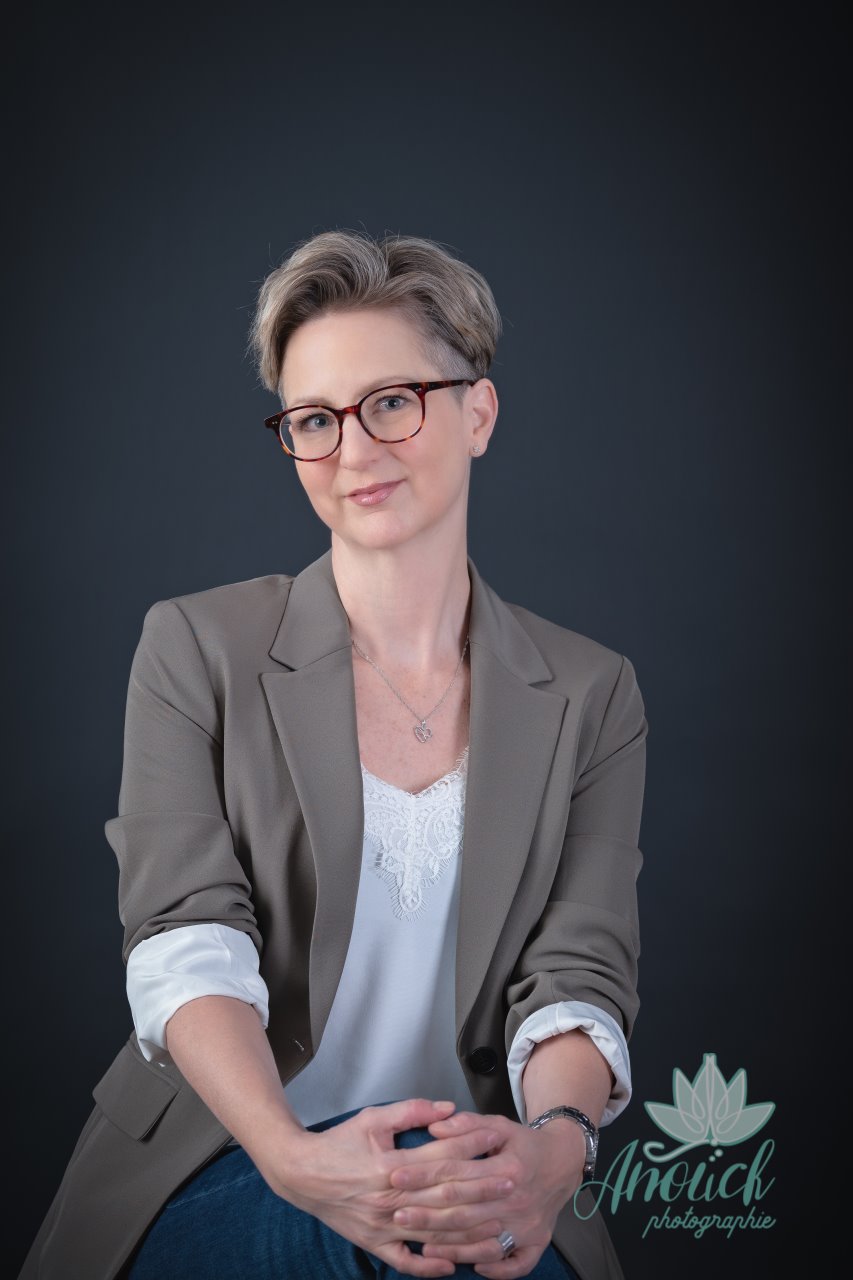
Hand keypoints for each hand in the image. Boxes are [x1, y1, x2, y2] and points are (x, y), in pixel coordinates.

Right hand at [255, 1098, 504, 1277]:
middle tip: (511, 1182)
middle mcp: (390, 1199)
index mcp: (391, 1164)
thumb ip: (411, 1111)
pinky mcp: (375, 1243)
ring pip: (433, 1231)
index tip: (497, 1142)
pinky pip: (406, 1261)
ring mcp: (383, 1226)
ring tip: (497, 1226)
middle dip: (481, 1189)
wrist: (301, 1174)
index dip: (471, 1148)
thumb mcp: (372, 1118)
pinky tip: (451, 1265)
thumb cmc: (338, 1143)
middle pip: (445, 1195)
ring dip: (467, 1230)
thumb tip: (448, 1109)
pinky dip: (429, 1265)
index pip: (441, 1157)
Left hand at [387, 1110, 585, 1277]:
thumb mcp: (499, 1124)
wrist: (563, 1162)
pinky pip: (513, 1264)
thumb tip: (434, 1129)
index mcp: (508, 1168)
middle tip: (397, 1215)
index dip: (423, 1175)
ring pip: (482, 1242)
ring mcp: (528, 1226)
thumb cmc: (524, 1144)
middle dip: (427, 1215)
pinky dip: (492, 1269)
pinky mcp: (536, 1243)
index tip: (396, 1177)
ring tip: (420, 1245)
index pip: (456, 1173)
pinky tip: (469, 1267)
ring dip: (450, 1246)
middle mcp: (517, 1200)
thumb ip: (467, 1125)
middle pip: (465, 1213)